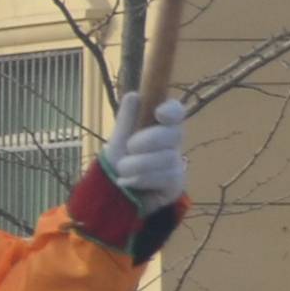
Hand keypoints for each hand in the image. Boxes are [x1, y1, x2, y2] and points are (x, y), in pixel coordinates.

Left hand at [102, 94, 190, 211]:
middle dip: (147, 140)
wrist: (113, 194)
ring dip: (137, 164)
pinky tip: (128, 182)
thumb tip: (134, 96)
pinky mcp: (176, 184)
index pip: (176, 112)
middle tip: (129, 148)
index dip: (171, 110)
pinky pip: (165, 177)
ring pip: (166, 158)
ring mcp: (176, 163)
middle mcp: (172, 143)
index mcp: (160, 127)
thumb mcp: (118, 140)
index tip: (159, 113)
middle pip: (173, 134)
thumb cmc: (119, 162)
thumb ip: (126, 120)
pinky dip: (141, 179)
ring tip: (122, 170)